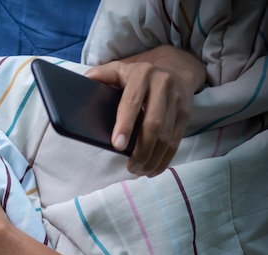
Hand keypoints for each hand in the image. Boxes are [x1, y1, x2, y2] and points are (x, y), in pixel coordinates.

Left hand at [86, 46, 203, 176]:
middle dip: (141, 150)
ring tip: (139, 171)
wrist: (175, 68)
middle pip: (153, 124)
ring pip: (166, 136)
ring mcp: (177, 100)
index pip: (132, 102)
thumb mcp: (118, 69)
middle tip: (130, 168)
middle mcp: (163, 84)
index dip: (125, 125)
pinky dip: (165, 158)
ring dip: (153, 158)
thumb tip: (83, 86)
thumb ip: (100, 76)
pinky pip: (176, 140)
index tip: (117, 145)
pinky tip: (153, 169)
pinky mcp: (186, 113)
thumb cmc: (137, 76)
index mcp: (142, 74)